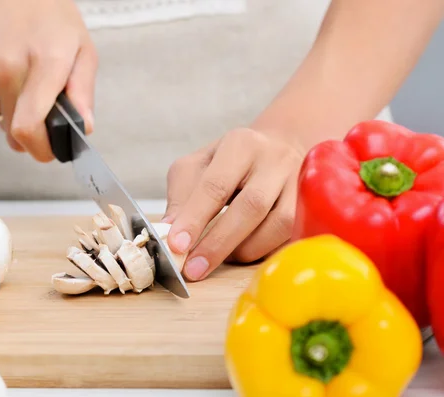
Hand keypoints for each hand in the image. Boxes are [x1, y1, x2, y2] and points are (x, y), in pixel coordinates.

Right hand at [0, 0, 96, 161]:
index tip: (50, 152)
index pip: (28, 126)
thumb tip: (84, 126)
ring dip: (15, 116)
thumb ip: (83, 91)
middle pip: (13, 131)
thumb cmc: (50, 16)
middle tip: (45, 123)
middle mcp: (8, 66)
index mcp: (44, 63)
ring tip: (27, 87)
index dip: (39, 150)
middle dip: (31, 137)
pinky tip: (9, 77)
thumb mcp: (82, 48)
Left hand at [162, 128, 304, 280]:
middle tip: (193, 268)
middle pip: (250, 206)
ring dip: (244, 249)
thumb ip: (182, 196)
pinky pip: (292, 236)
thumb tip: (169, 231)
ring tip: (219, 259)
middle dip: (218, 242)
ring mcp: (300, 183)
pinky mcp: (314, 206)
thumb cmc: (230, 163)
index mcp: (240, 144)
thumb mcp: (198, 167)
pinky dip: (266, 250)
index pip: (215, 185)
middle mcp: (275, 160)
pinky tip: (245, 252)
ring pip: (278, 224)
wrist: (279, 149)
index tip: (176, 245)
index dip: (194, 218)